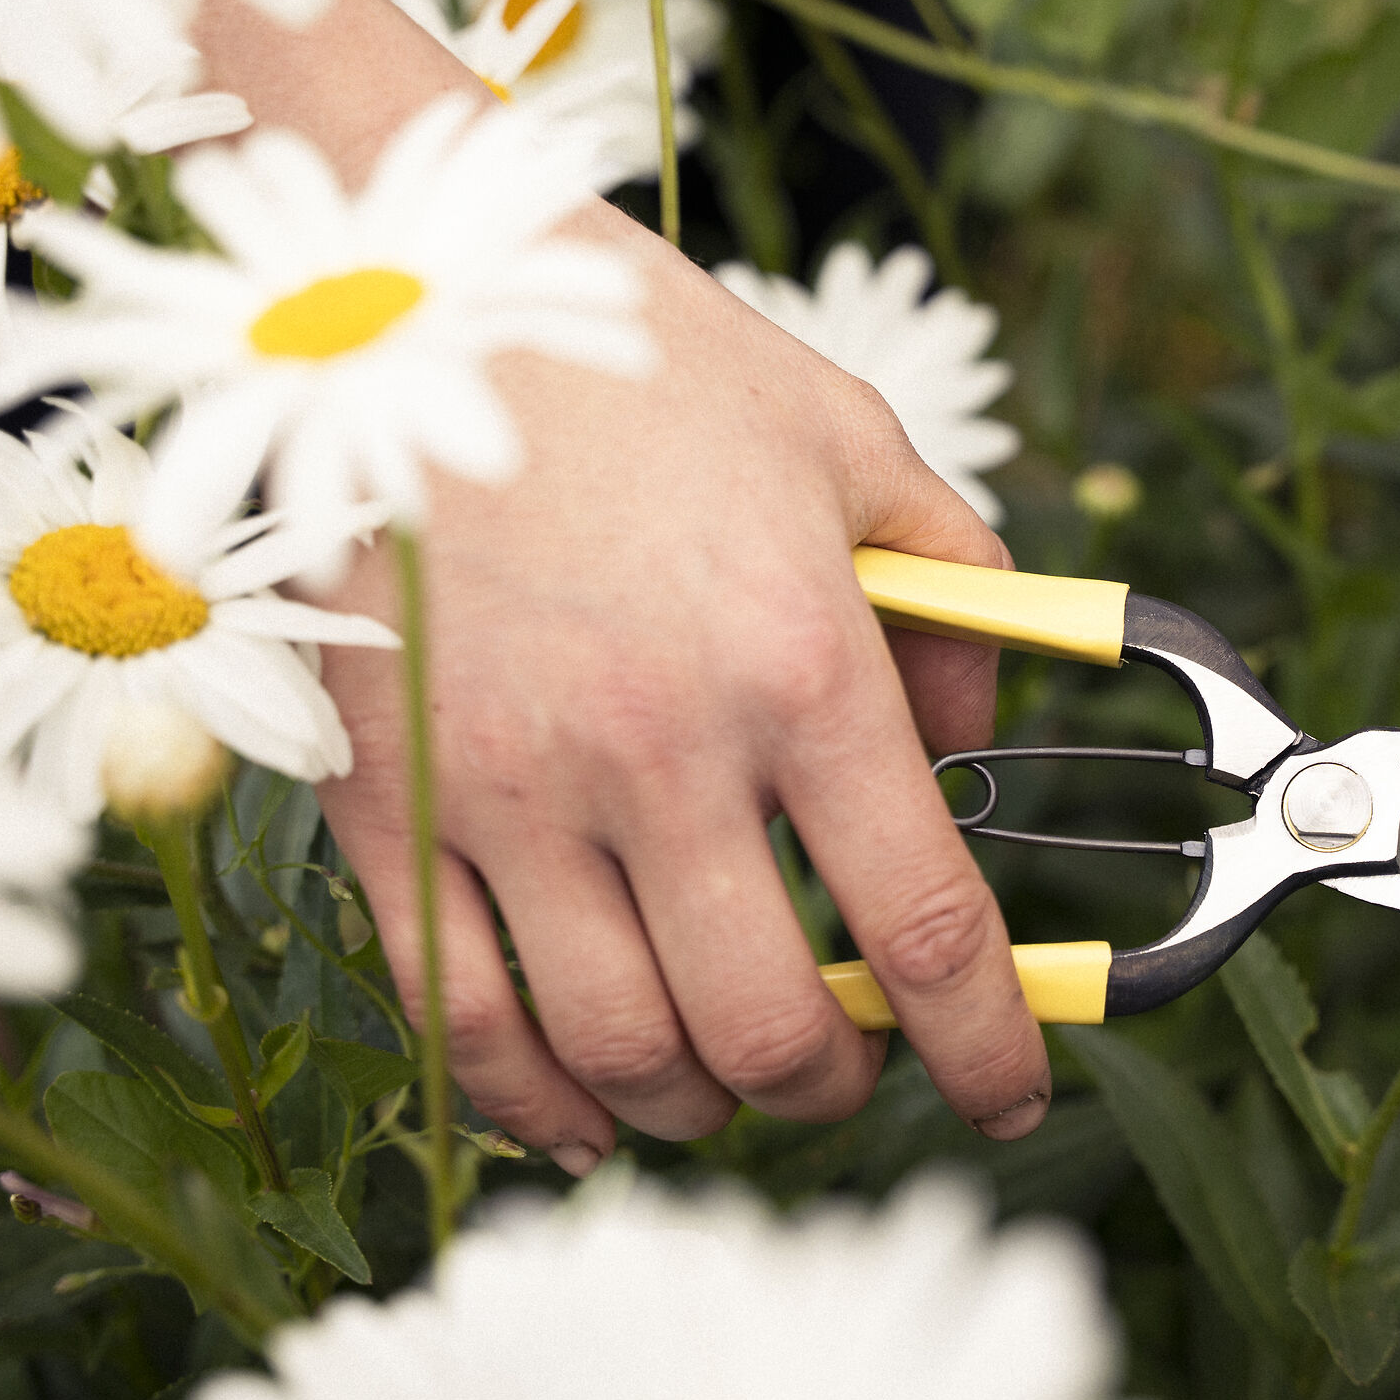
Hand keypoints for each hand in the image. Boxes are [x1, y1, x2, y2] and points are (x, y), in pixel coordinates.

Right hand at [310, 227, 1053, 1163]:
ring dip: (701, 1106)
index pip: (922, 925)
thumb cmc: (643, 360)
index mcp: (798, 659)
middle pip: (768, 1027)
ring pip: (621, 1050)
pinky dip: (538, 1104)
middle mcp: (658, 749)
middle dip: (836, 1087)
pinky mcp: (386, 806)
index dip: (988, 1047)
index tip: (1012, 1095)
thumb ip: (955, 593)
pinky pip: (461, 1022)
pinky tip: (592, 1112)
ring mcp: (507, 790)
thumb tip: (982, 743)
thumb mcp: (847, 444)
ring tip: (731, 1081)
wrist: (405, 287)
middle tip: (851, 1068)